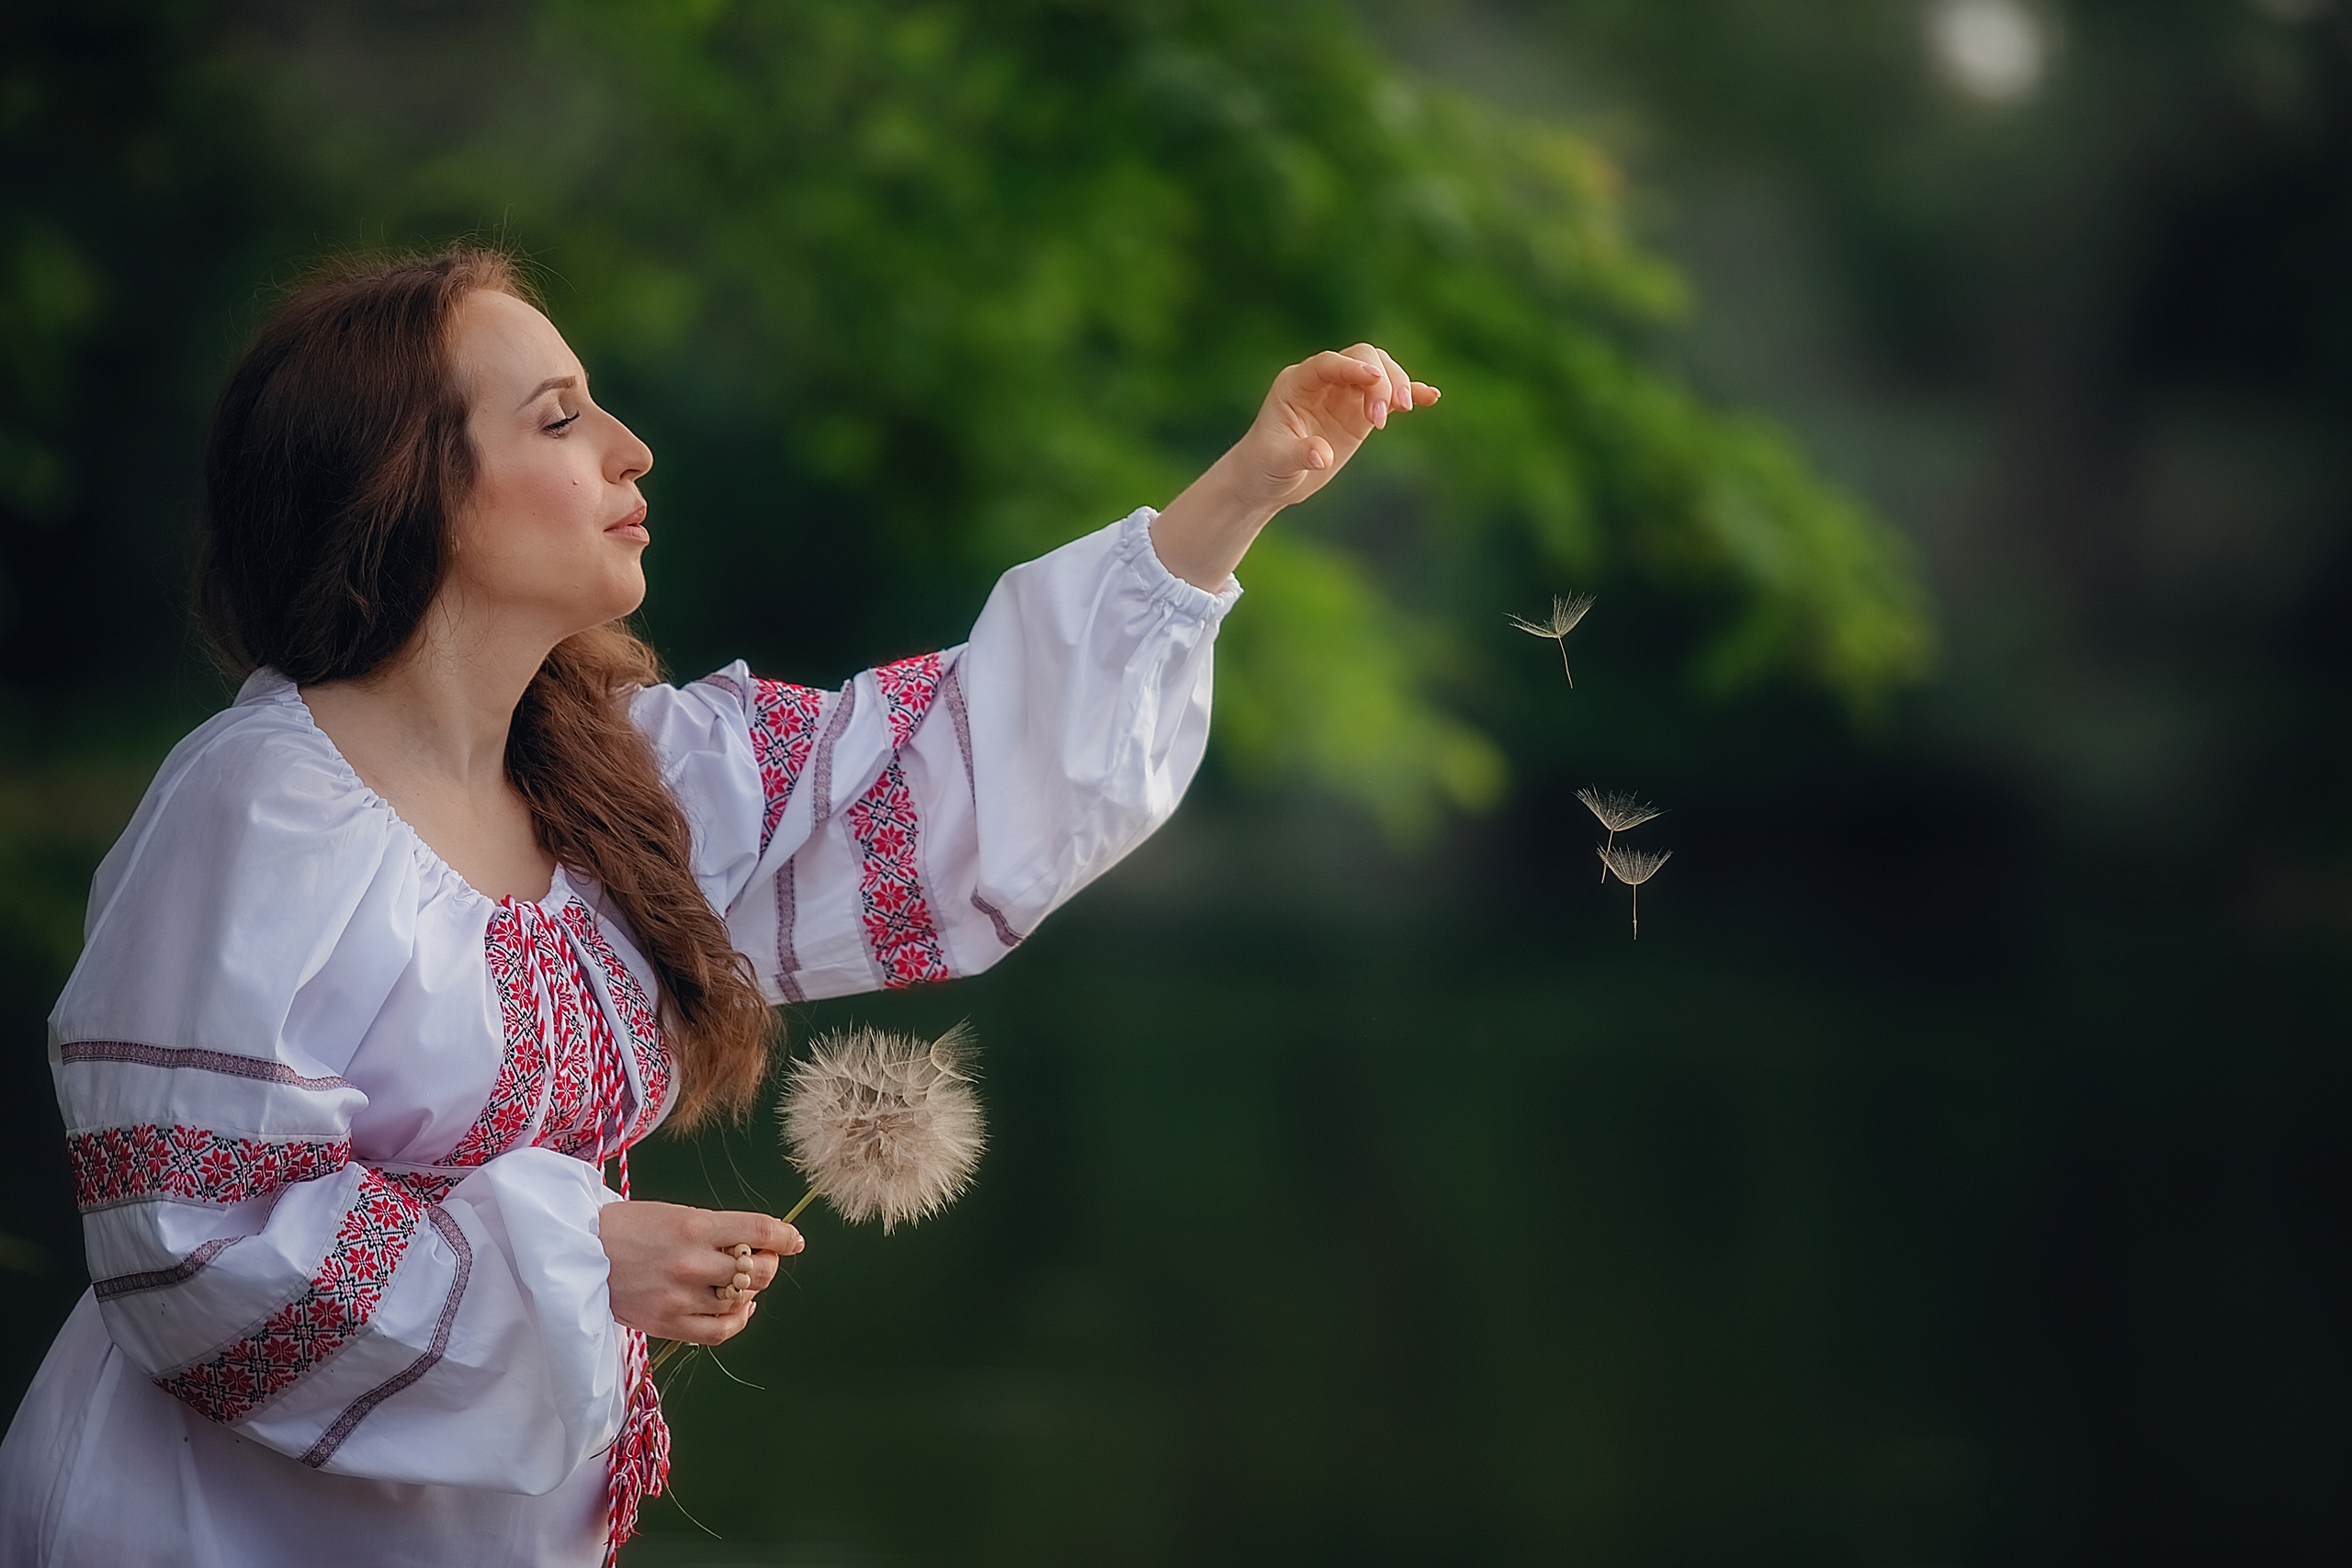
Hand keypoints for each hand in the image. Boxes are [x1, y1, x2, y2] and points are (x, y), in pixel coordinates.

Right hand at [597, 1199, 801, 1345]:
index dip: (785, 1236)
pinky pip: (720, 1331)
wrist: (578, 1254)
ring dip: (749, 1291)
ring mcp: (680, 1296)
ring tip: (740, 1282)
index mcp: (694, 1225)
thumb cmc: (628, 1228)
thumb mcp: (675, 1215)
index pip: (759, 1230)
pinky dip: (738, 1320)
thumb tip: (759, 1244)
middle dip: (768, 1264)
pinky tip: (739, 1309)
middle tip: (760, 1259)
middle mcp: (691, 1262)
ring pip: (741, 1301)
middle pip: (757, 1271)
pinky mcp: (667, 1323)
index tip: (793, 1240)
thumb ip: (715, 1230)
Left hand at [1150, 343, 1438, 588]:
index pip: (1328, 364)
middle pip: (1361, 359)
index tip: (1374, 377)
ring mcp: (1344, 394)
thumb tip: (1321, 456)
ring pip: (1379, 372)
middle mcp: (1323, 381)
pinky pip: (1388, 397)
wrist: (1268, 480)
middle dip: (1379, 379)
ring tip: (1404, 410)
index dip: (1351, 367)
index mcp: (1296, 383)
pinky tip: (1431, 397)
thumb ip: (1299, 455)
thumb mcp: (1277, 464)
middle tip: (1386, 414)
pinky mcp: (1360, 412)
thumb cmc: (1265, 467)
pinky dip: (1409, 394)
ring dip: (1395, 386)